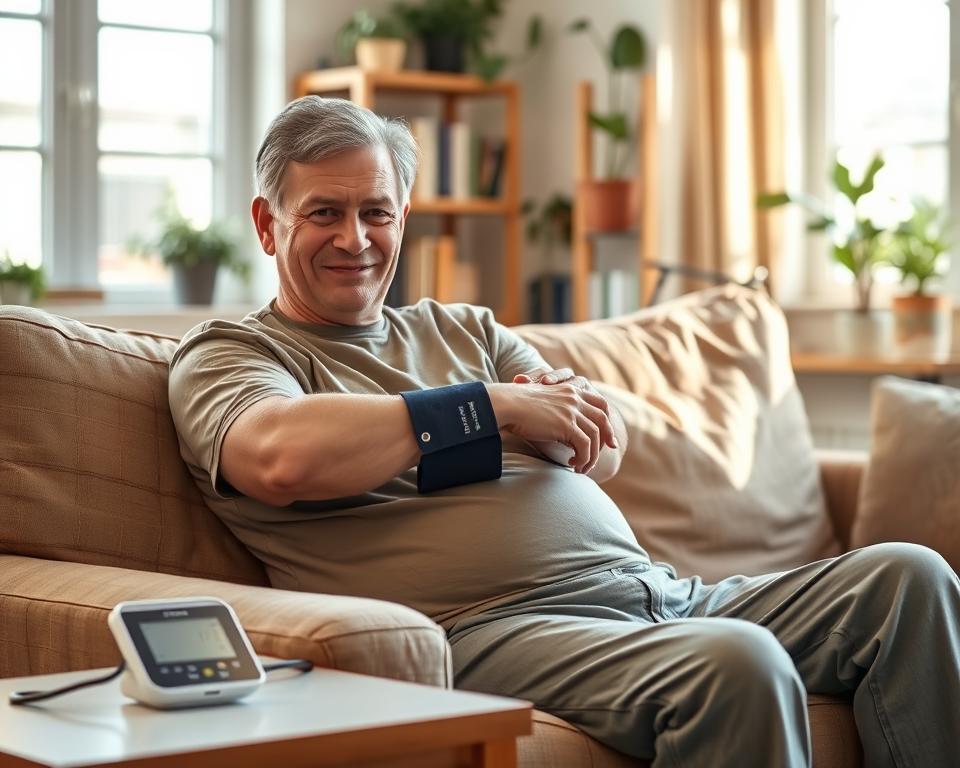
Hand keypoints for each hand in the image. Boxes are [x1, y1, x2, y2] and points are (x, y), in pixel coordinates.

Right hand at [489, 370, 616, 473]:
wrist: (505, 404)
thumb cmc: (513, 406)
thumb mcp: (540, 404)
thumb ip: (554, 412)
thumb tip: (558, 430)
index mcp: (569, 390)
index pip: (599, 403)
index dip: (606, 418)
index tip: (607, 434)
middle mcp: (574, 398)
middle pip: (603, 418)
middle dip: (608, 435)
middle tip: (610, 449)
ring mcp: (572, 410)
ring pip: (595, 436)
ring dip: (591, 455)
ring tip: (582, 467)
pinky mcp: (567, 424)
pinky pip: (585, 446)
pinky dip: (583, 458)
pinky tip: (573, 464)